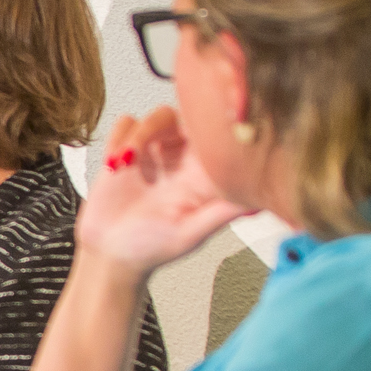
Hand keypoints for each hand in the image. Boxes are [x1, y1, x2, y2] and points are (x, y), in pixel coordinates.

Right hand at [82, 109, 242, 273]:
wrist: (110, 255)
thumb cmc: (153, 249)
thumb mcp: (189, 234)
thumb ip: (220, 214)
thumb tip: (259, 203)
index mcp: (204, 173)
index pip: (216, 135)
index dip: (209, 126)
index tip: (190, 137)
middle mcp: (183, 158)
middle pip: (187, 115)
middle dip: (160, 125)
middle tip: (140, 150)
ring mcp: (155, 152)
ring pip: (157, 116)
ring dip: (136, 135)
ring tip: (122, 164)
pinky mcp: (125, 150)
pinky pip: (126, 122)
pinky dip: (118, 136)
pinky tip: (112, 165)